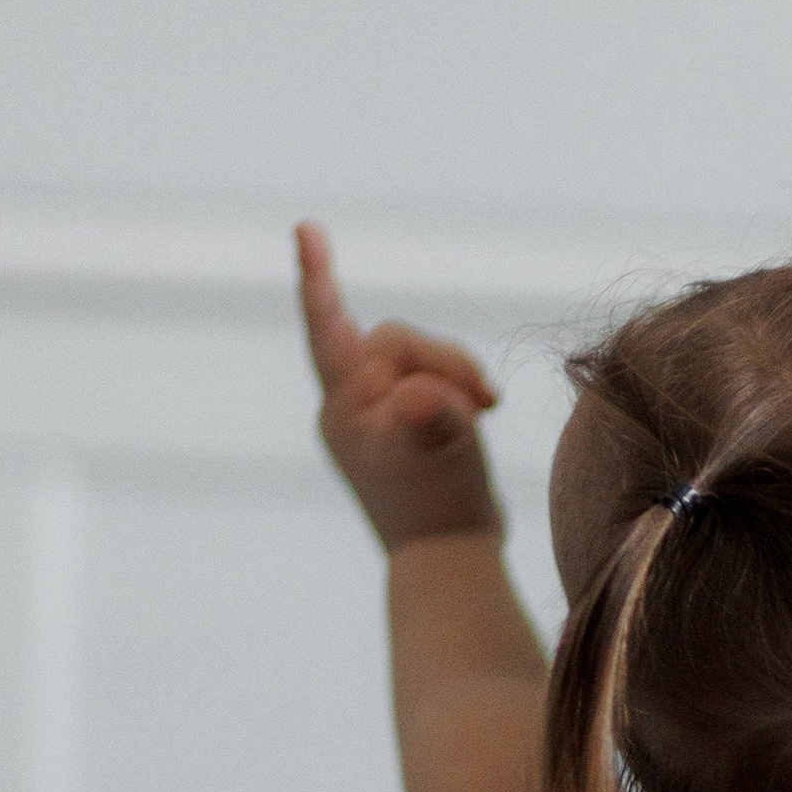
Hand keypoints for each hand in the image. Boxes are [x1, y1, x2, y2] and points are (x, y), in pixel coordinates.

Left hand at [297, 221, 501, 551]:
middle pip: (397, 340)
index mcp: (345, 406)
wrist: (449, 562)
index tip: (305, 228)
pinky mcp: (402, 424)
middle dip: (444, 360)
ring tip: (486, 414)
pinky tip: (478, 415)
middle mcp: (351, 405)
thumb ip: (432, 415)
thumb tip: (420, 396)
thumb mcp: (445, 455)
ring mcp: (376, 415)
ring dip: (457, 375)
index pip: (329, 329)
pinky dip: (456, 388)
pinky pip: (428, 378)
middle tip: (487, 402)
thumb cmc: (442, 508)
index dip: (318, 278)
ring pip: (420, 357)